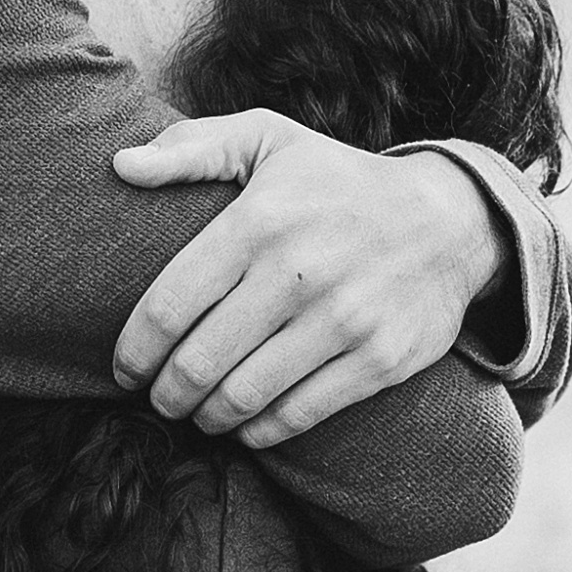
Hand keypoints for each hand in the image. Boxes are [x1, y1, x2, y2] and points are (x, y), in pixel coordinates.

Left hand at [111, 114, 507, 445]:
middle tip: (159, 399)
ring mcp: (343, 321)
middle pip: (199, 362)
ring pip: (243, 397)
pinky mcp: (378, 360)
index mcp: (260, 221)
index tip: (124, 370)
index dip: (135, 351)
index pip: (170, 306)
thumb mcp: (269, 140)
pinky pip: (296, 416)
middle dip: (166, 393)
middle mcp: (299, 273)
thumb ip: (192, 148)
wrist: (450, 221)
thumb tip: (121, 166)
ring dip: (207, 417)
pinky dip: (258, 431)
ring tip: (198, 413)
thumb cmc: (337, 183)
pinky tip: (245, 424)